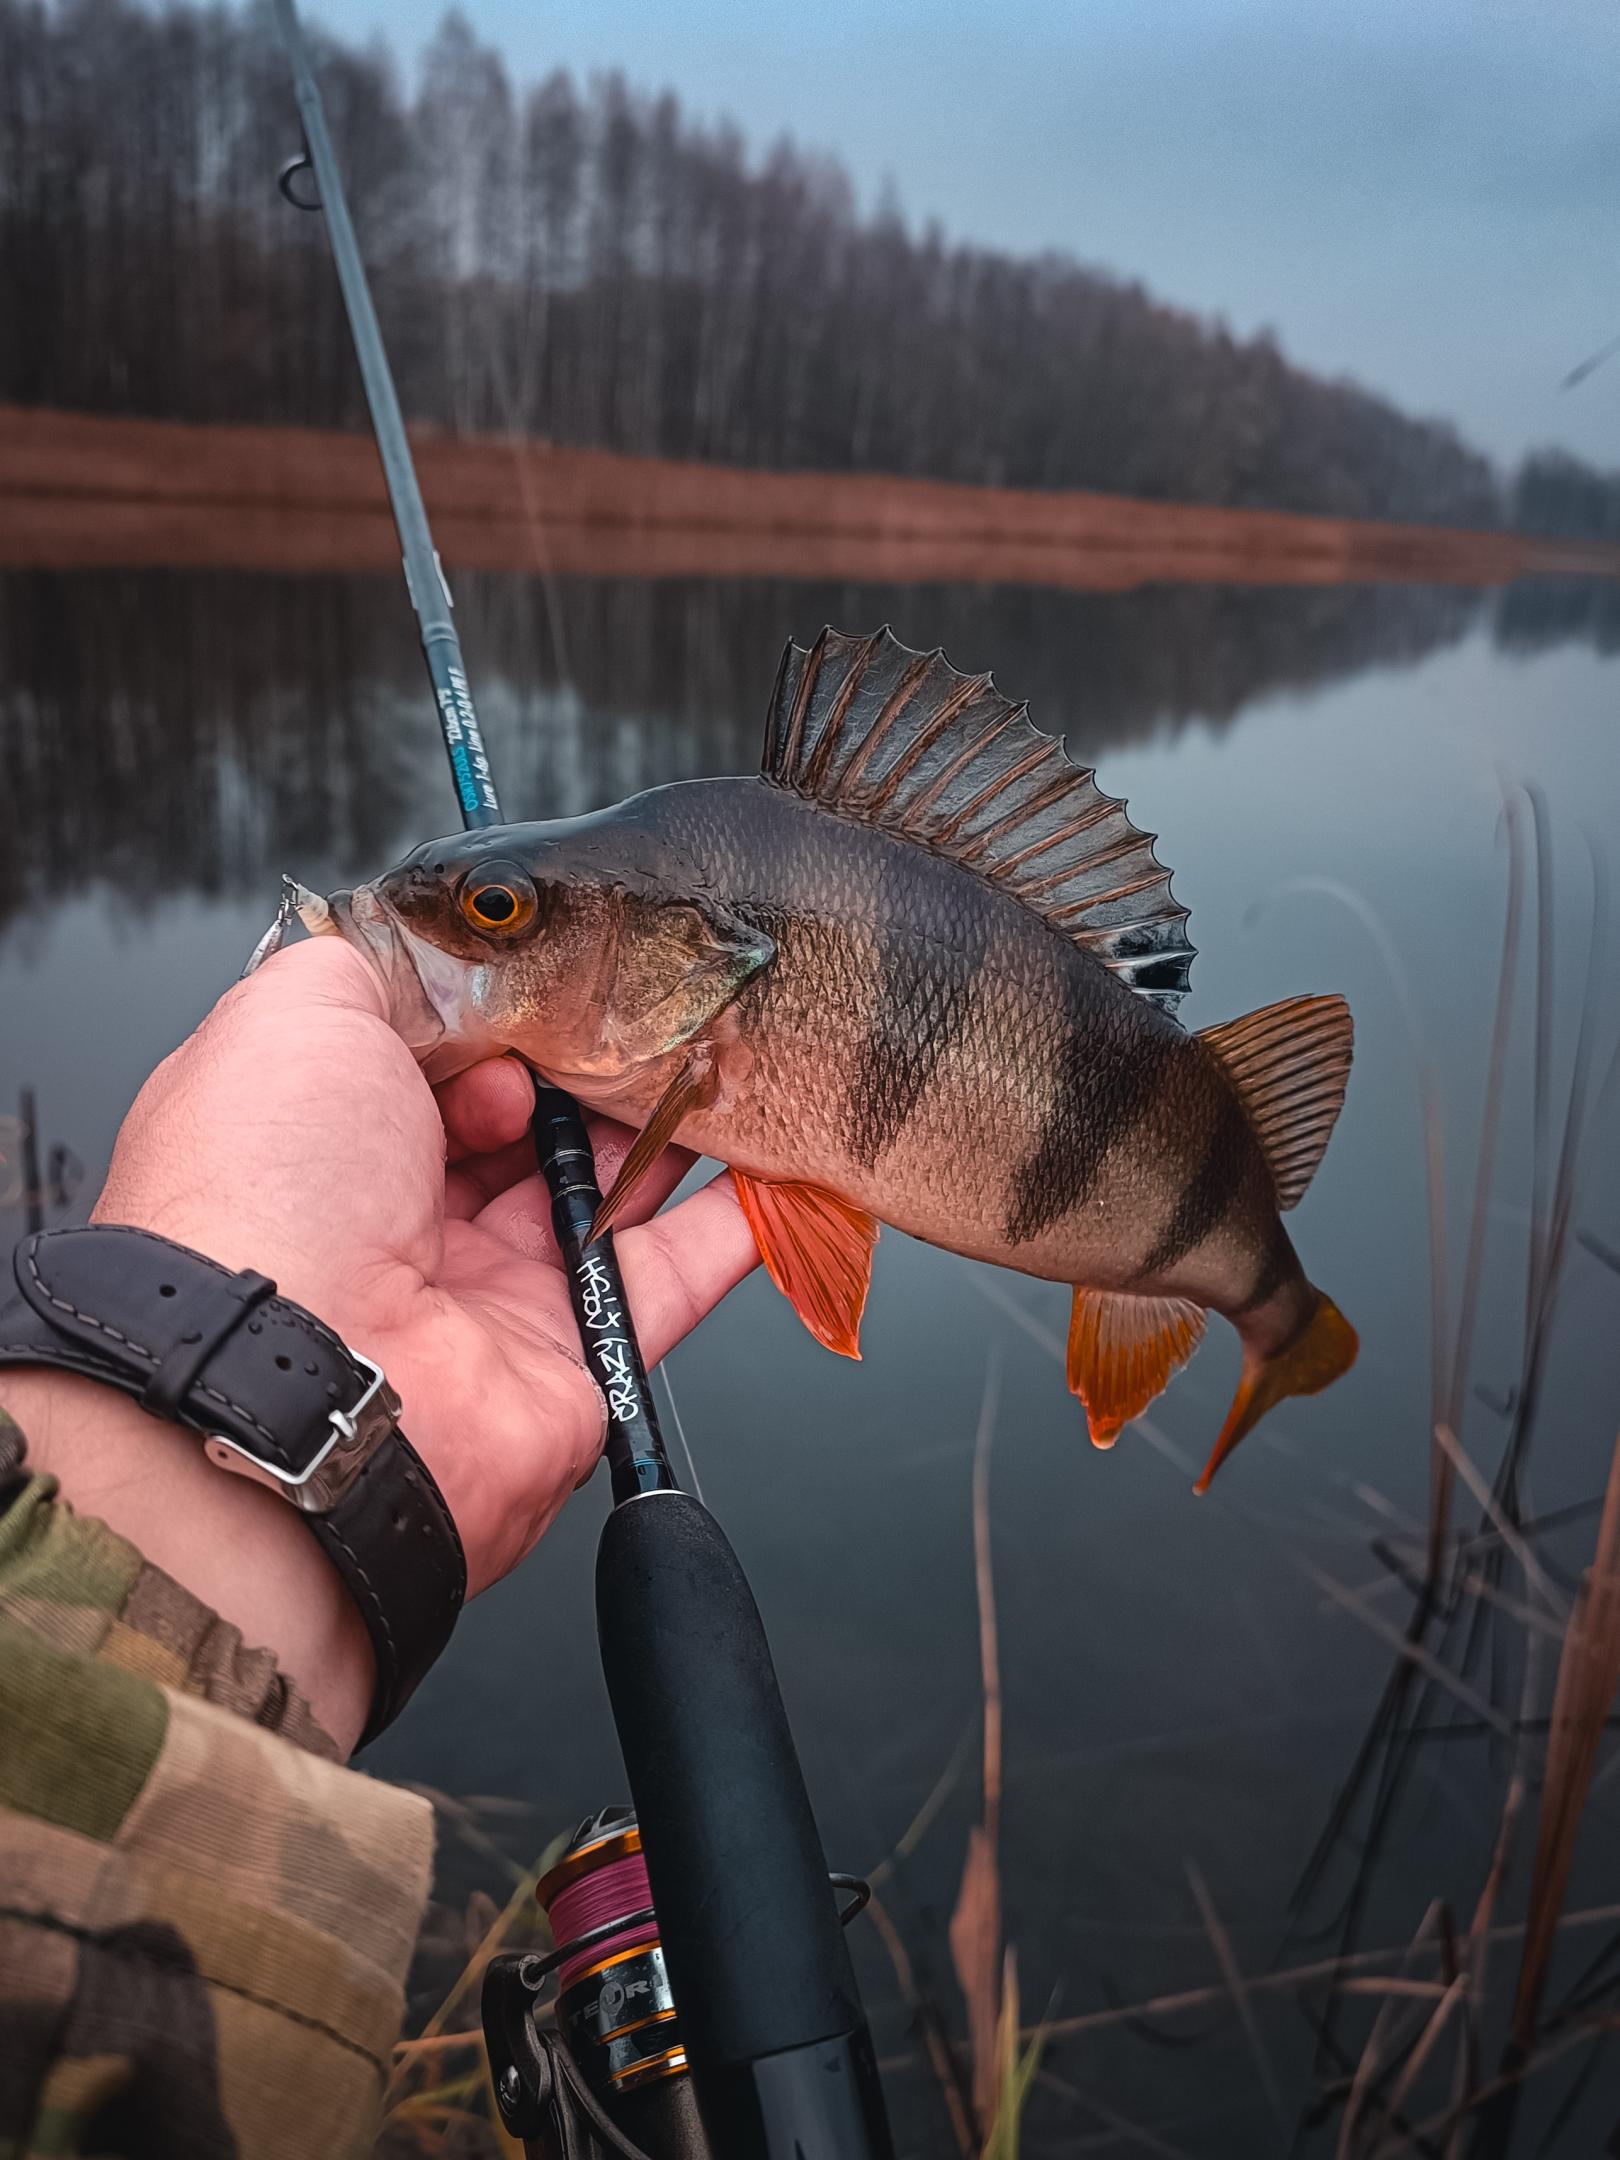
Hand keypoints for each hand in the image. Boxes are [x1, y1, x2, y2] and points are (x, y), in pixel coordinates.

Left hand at [4, 937, 756, 1750]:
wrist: (300, 1382)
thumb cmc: (272, 1185)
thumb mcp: (293, 1016)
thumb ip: (373, 965)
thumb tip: (442, 951)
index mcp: (335, 1139)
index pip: (441, 1059)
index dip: (497, 1012)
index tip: (546, 979)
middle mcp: (411, 1220)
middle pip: (533, 1122)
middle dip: (593, 1058)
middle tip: (654, 999)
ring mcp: (499, 1294)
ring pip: (613, 1186)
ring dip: (675, 1118)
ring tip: (735, 1042)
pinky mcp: (583, 1356)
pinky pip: (681, 1275)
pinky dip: (742, 1217)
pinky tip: (789, 1151)